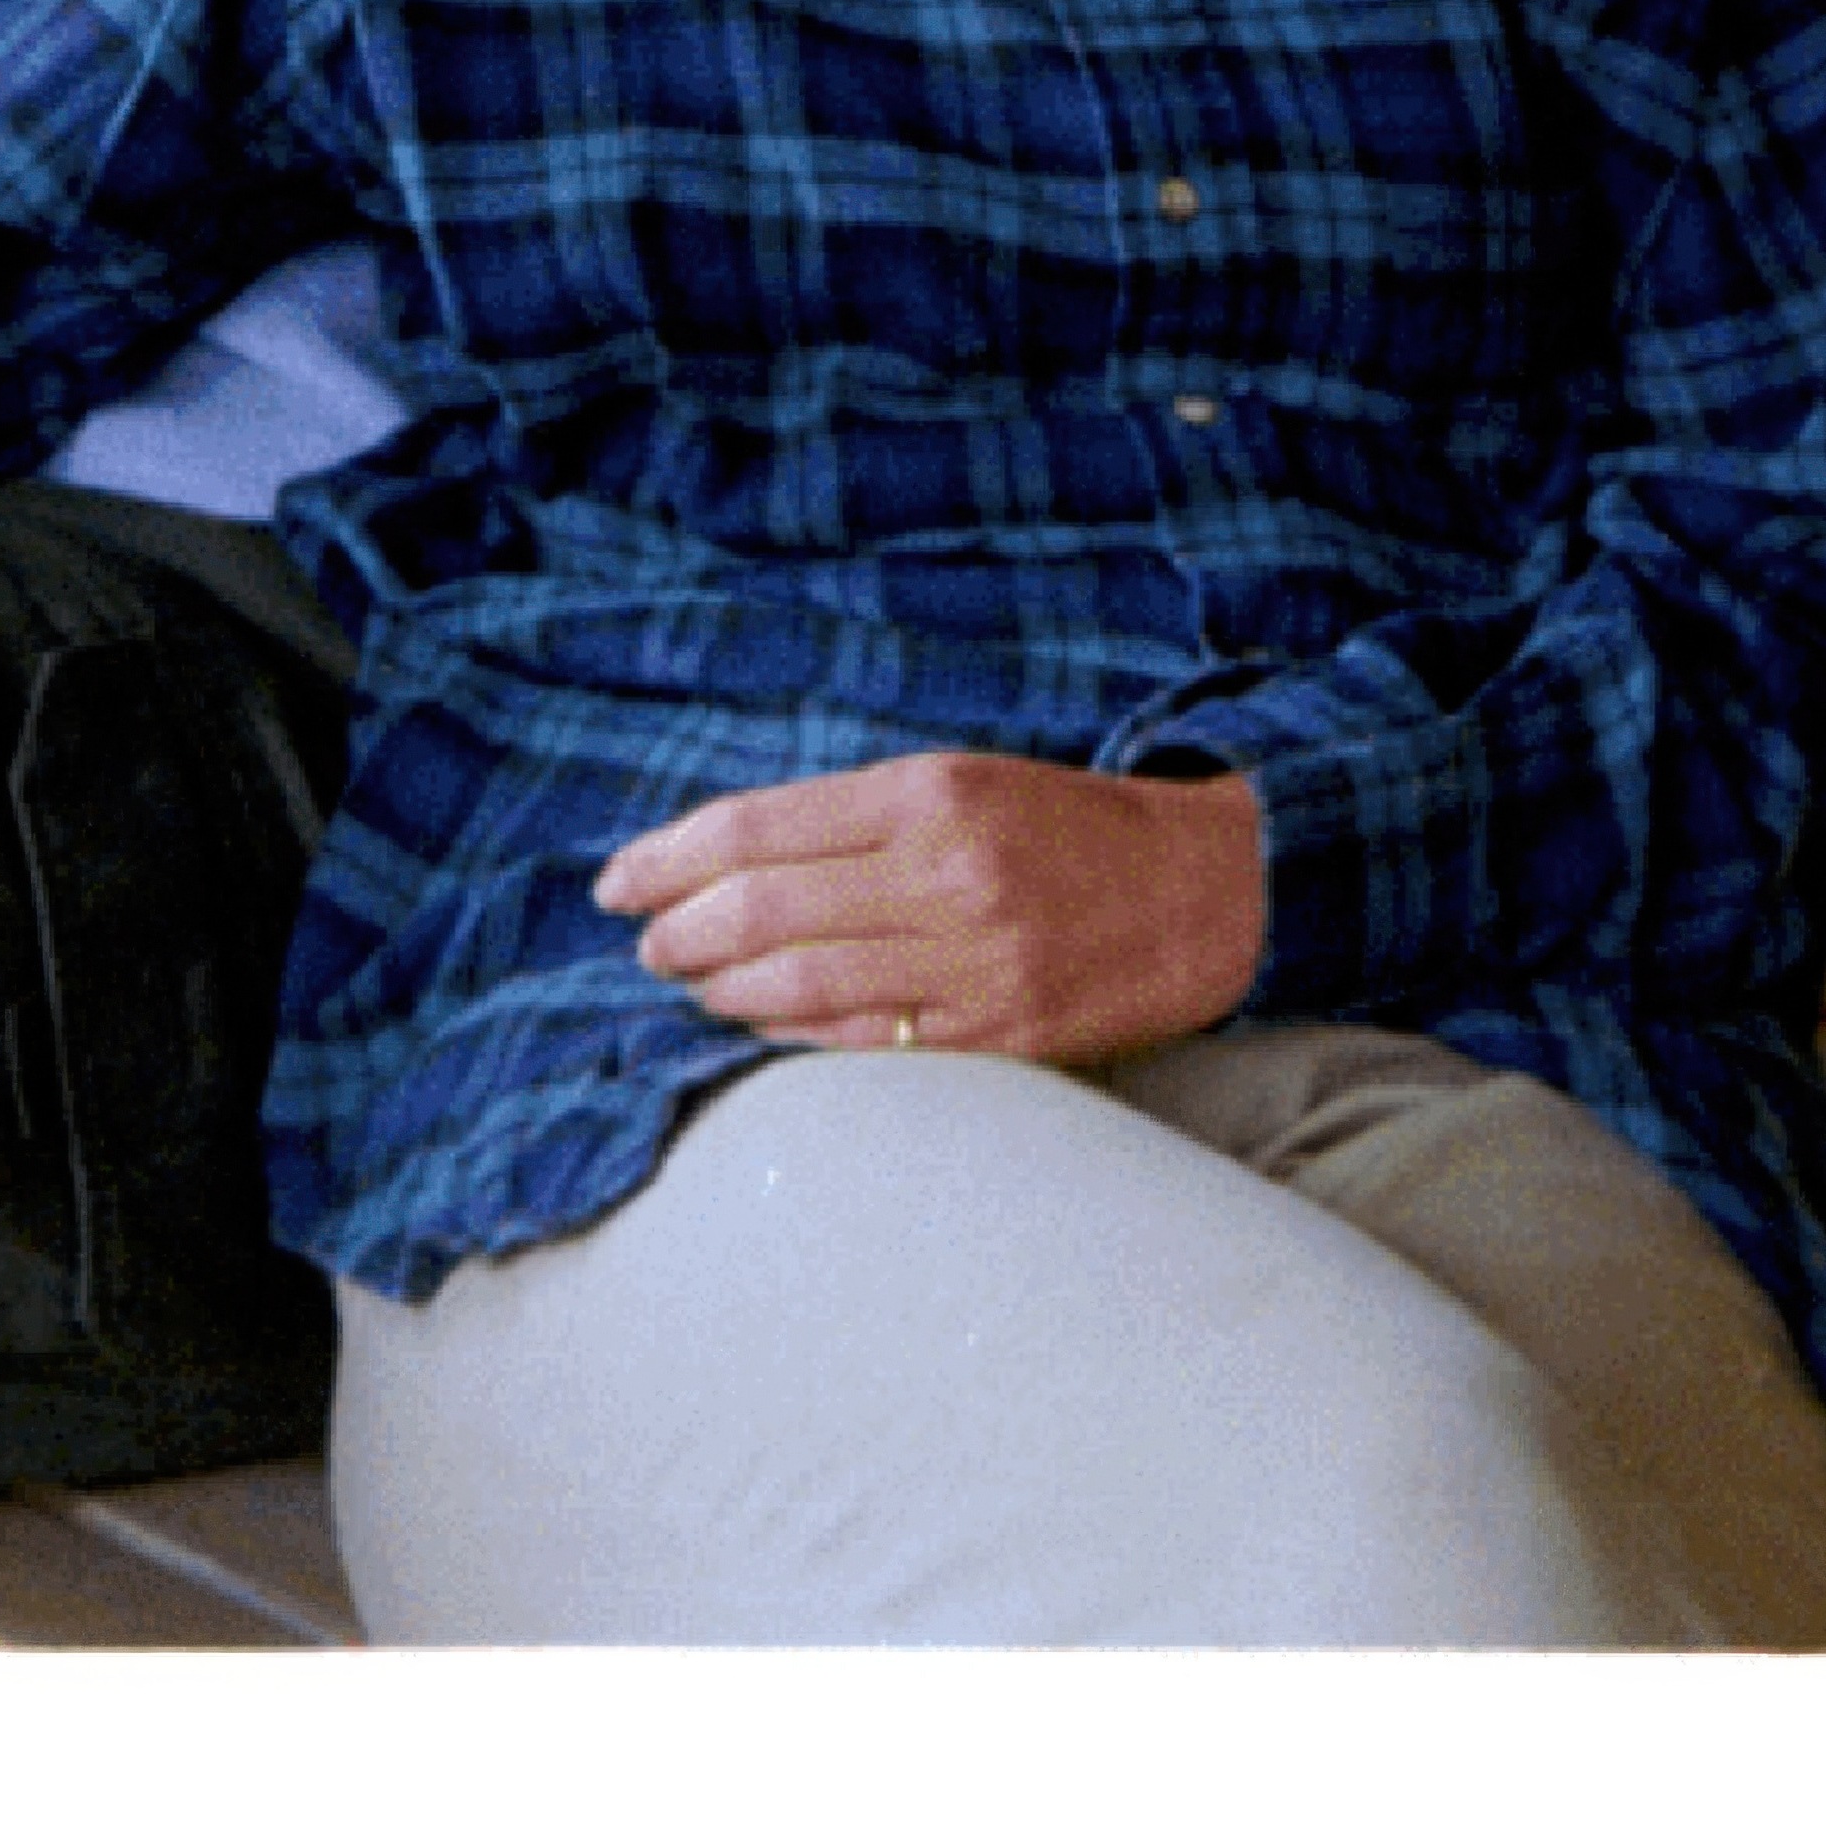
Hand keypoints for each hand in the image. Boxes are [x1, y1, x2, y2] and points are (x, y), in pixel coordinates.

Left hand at [594, 750, 1265, 1063]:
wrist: (1206, 893)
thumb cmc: (1067, 829)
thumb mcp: (962, 782)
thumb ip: (852, 817)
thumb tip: (728, 859)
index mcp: (929, 793)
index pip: (758, 826)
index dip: (670, 855)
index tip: (619, 879)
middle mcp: (945, 874)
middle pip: (765, 908)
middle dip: (682, 929)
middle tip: (647, 942)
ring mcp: (973, 962)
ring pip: (802, 982)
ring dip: (723, 988)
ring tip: (691, 983)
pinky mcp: (999, 1035)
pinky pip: (863, 1043)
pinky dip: (792, 1034)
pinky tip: (758, 1024)